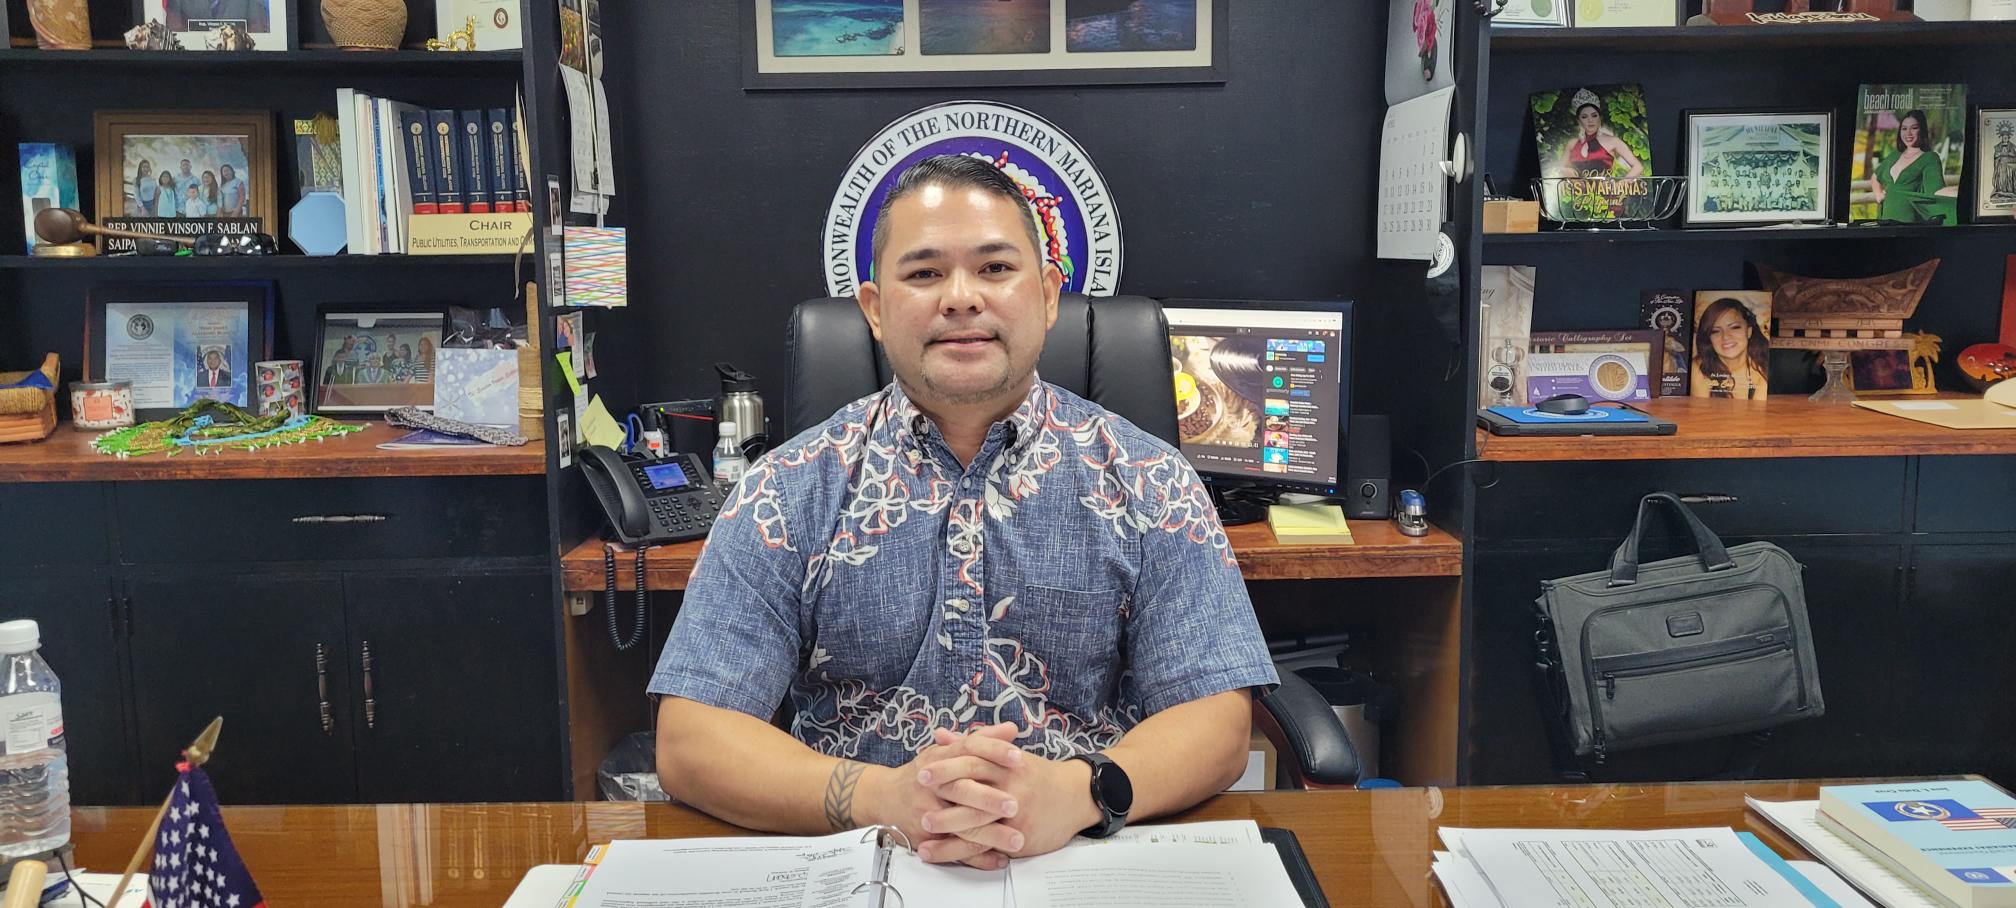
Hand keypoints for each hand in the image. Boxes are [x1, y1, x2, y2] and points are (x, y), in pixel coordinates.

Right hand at [862, 724, 1020, 868]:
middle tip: (1016, 805)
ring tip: (1017, 839)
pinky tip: (1000, 858)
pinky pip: (954, 850)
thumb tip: (1012, 729)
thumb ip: (980, 740)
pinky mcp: (924, 838)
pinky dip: (978, 858)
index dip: (993, 751)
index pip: (968, 749)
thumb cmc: (925, 773)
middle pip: (962, 789)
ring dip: (990, 834)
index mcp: (940, 758)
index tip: (1018, 758)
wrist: (884, 799)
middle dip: (989, 798)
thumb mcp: (947, 751)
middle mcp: (932, 784)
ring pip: (960, 825)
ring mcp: (927, 812)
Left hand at [915, 727, 1101, 863]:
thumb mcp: (1008, 755)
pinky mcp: (1020, 835)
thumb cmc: (1038, 775)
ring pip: (977, 821)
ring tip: (923, 833)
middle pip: (972, 788)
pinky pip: (989, 844)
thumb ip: (973, 744)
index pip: (972, 761)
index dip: (946, 767)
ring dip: (948, 828)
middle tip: (918, 802)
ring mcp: (1016, 812)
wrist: (1077, 796)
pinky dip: (965, 851)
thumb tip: (941, 735)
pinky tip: (946, 853)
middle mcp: (1011, 785)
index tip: (922, 772)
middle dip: (943, 797)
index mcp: (1006, 763)